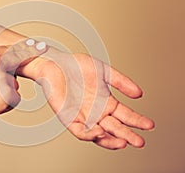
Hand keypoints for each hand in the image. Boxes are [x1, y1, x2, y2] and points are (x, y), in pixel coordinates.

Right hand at [0, 39, 47, 128]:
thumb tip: (12, 67)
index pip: (12, 49)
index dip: (27, 47)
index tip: (40, 44)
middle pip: (20, 60)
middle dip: (32, 54)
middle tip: (44, 46)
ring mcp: (2, 77)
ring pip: (15, 86)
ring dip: (7, 93)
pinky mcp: (7, 94)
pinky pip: (15, 99)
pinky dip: (6, 104)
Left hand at [18, 47, 154, 149]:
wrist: (56, 63)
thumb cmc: (77, 66)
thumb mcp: (103, 71)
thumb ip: (121, 82)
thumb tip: (140, 94)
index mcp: (106, 102)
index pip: (125, 115)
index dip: (137, 121)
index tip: (149, 125)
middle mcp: (96, 112)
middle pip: (115, 128)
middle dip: (128, 135)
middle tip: (140, 142)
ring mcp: (83, 117)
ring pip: (99, 134)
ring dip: (111, 140)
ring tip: (123, 142)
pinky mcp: (69, 118)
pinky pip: (80, 131)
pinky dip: (89, 134)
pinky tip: (99, 132)